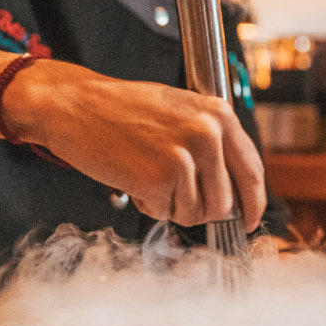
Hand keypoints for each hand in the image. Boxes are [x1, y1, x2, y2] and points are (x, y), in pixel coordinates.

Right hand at [3, 60, 266, 228]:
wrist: (73, 105)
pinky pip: (165, 214)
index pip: (252, 171)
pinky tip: (132, 177)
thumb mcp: (180, 111)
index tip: (249, 220)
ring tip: (148, 174)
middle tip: (174, 194)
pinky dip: (148, 204)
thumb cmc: (120, 109)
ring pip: (196, 213)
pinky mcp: (158, 179)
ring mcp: (184, 157)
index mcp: (219, 114)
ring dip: (172, 206)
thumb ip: (211, 143)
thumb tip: (234, 191)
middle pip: (226, 203)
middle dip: (201, 209)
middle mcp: (208, 134)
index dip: (253, 203)